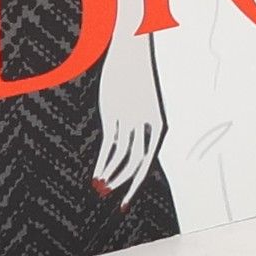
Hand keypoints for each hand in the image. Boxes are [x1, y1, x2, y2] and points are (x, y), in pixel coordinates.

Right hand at [94, 32, 164, 204]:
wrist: (132, 51)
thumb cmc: (138, 79)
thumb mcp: (143, 105)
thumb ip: (141, 128)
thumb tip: (131, 152)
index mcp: (158, 123)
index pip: (149, 161)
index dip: (137, 183)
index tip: (127, 200)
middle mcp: (144, 124)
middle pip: (137, 164)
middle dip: (127, 186)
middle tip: (120, 204)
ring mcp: (128, 118)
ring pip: (121, 156)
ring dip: (112, 174)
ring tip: (104, 187)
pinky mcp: (113, 112)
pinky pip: (109, 144)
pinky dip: (103, 162)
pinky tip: (98, 173)